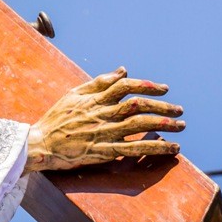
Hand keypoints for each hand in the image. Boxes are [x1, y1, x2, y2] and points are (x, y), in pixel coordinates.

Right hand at [25, 67, 182, 172]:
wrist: (41, 143)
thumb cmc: (57, 118)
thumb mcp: (75, 94)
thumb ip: (100, 82)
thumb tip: (123, 70)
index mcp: (95, 98)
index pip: (126, 86)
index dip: (147, 86)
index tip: (164, 89)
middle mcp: (102, 113)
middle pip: (138, 105)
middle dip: (162, 106)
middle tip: (179, 110)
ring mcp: (104, 132)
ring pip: (140, 125)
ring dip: (164, 124)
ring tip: (181, 126)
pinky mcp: (104, 151)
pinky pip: (135, 148)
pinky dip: (155, 147)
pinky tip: (170, 148)